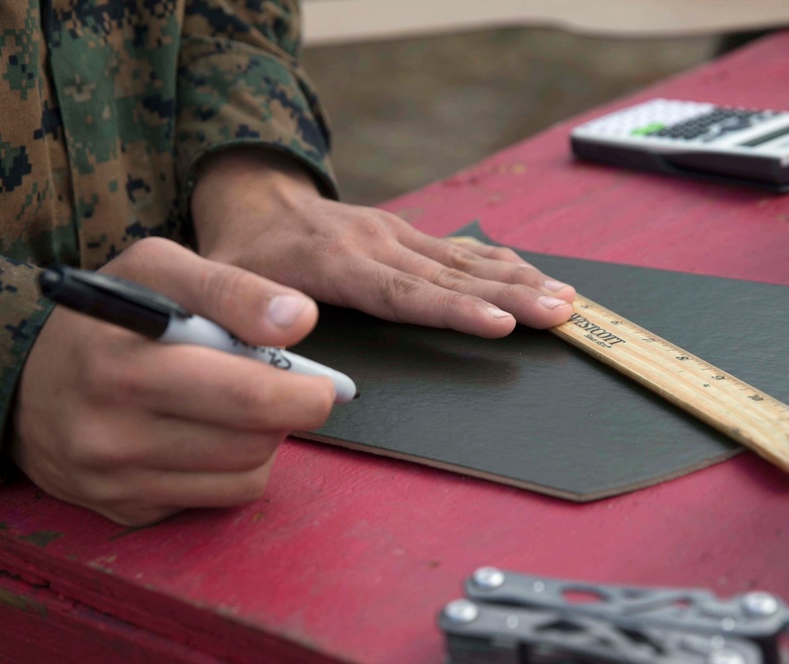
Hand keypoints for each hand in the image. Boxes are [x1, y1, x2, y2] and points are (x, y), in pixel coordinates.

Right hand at [10, 238, 335, 525]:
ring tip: (245, 407)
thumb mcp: (153, 268)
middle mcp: (113, 434)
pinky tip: (209, 435)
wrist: (17, 380)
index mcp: (124, 364)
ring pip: (242, 478)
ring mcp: (116, 481)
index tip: (324, 385)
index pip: (245, 397)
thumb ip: (229, 286)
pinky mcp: (123, 510)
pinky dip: (230, 469)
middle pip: (252, 443)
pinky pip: (214, 501)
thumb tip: (300, 320)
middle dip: (288, 415)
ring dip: (264, 441)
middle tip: (296, 392)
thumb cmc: (100, 315)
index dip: (302, 393)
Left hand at [191, 150, 575, 338]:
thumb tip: (293, 335)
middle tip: (562, 314)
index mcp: (334, 264)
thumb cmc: (239, 258)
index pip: (403, 293)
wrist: (253, 204)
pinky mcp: (402, 231)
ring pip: (464, 259)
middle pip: (450, 277)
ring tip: (566, 298)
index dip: (453, 311)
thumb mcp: (222, 287)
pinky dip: (500, 263)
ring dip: (518, 279)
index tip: (501, 325)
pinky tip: (533, 273)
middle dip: (511, 297)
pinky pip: (458, 249)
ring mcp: (392, 233)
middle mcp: (373, 243)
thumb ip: (250, 313)